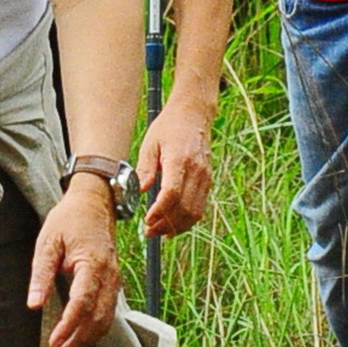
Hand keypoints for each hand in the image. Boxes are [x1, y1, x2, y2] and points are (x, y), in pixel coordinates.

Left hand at [28, 175, 121, 346]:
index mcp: (92, 264)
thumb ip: (41, 274)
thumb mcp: (48, 242)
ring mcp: (114, 280)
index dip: (68, 327)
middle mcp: (109, 276)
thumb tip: (34, 304)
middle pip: (97, 318)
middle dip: (78, 341)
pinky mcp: (113, 282)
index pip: (82, 304)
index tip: (53, 343)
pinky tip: (81, 338)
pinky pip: (109, 312)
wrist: (94, 202)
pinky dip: (96, 329)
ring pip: (106, 319)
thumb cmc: (69, 220)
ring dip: (87, 340)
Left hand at [138, 103, 214, 234]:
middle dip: (166, 224)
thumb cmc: (169, 127)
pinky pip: (200, 207)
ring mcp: (205, 177)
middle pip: (184, 207)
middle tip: (148, 231)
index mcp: (180, 159)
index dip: (159, 211)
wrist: (194, 114)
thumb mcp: (150, 144)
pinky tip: (173, 225)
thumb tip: (139, 192)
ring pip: (195, 212)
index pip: (172, 193)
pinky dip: (187, 220)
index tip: (146, 220)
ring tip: (158, 231)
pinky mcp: (208, 181)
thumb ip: (145, 169)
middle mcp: (196, 171)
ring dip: (177, 226)